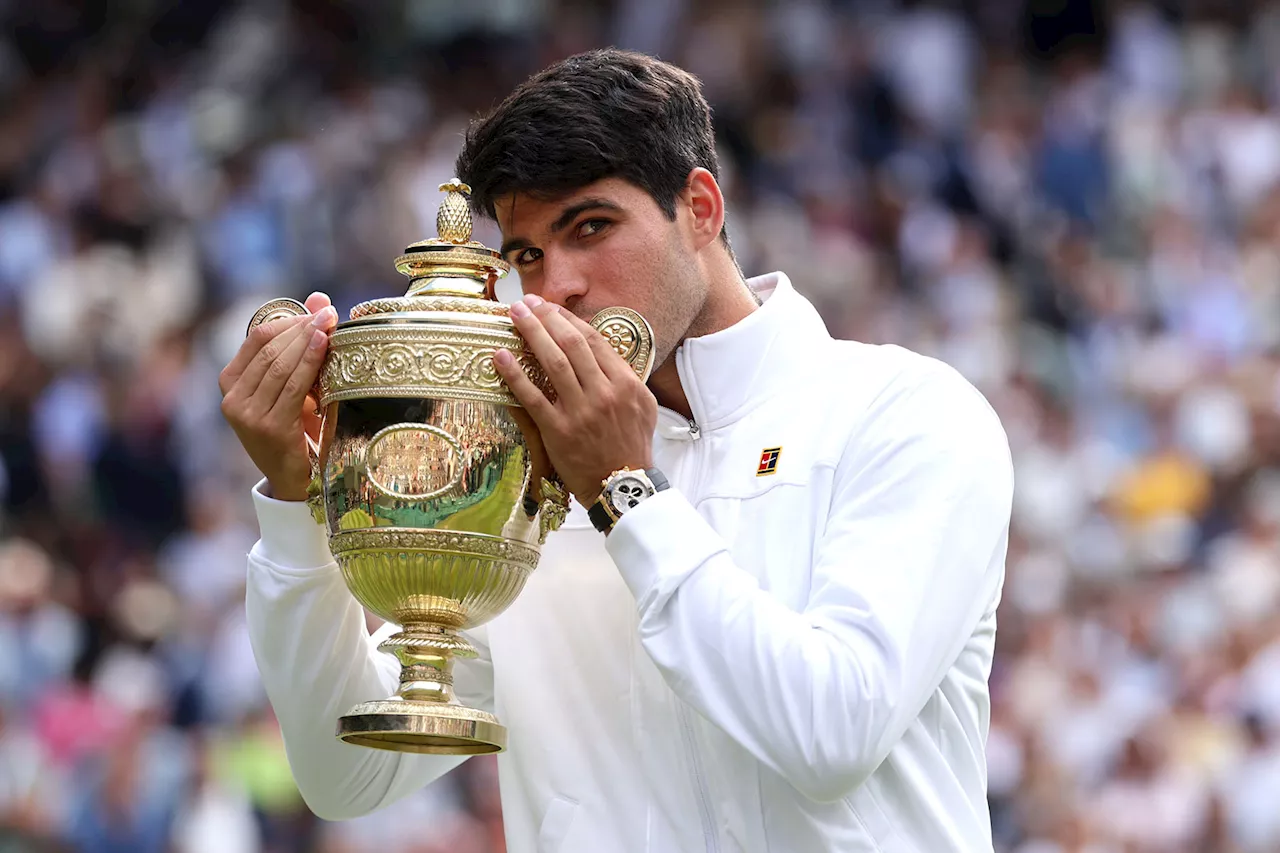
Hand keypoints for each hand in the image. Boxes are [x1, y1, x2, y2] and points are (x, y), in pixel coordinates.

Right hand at [220, 292, 338, 500]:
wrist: (297, 479)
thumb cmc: (297, 426)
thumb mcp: (295, 384)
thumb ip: (302, 342)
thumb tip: (319, 298)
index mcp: (230, 382)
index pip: (257, 338)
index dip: (288, 320)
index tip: (317, 311)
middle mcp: (232, 398)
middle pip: (269, 349)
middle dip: (302, 327)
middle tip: (329, 313)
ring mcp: (247, 414)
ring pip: (279, 364)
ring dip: (307, 341)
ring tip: (330, 324)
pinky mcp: (268, 427)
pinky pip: (292, 386)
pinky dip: (309, 361)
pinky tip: (325, 346)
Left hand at [494, 295, 657, 505]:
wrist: (623, 486)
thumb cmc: (632, 446)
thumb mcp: (643, 407)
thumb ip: (625, 377)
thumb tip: (603, 351)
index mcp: (625, 383)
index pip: (594, 341)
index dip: (569, 320)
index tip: (552, 308)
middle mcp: (604, 393)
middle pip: (571, 344)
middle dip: (547, 318)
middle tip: (527, 303)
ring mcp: (580, 412)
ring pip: (553, 363)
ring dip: (531, 335)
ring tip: (515, 316)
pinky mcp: (558, 431)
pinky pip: (533, 397)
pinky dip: (515, 375)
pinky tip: (500, 356)